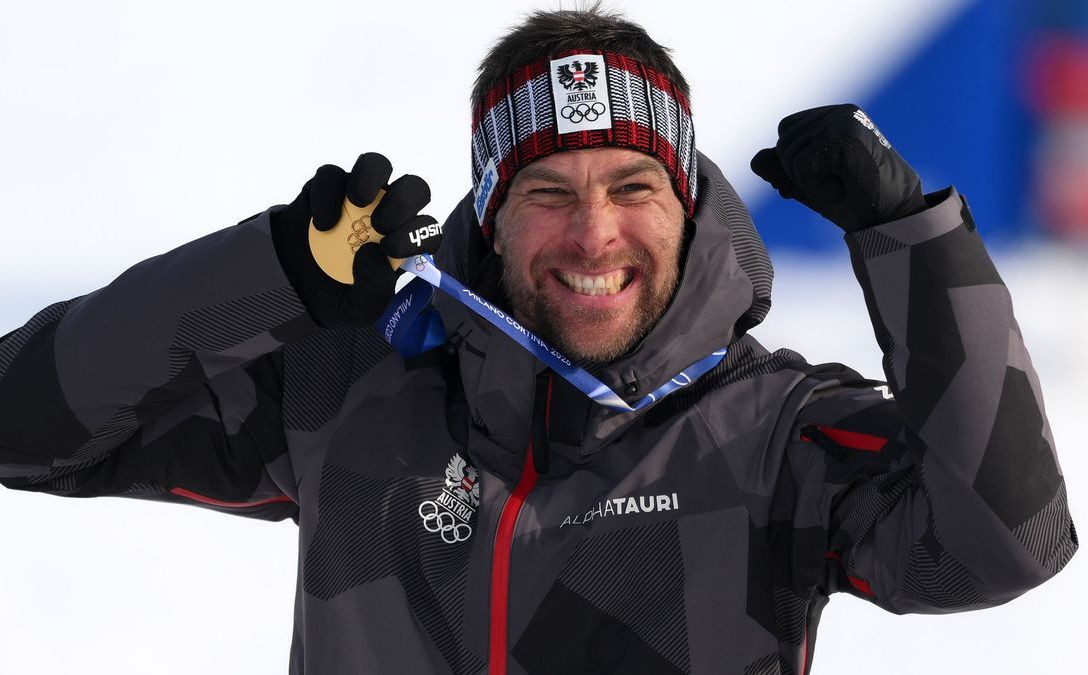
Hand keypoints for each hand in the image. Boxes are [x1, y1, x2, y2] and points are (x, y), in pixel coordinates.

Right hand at [271, 153, 440, 327]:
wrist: (292, 290)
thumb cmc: (337, 295)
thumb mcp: (361, 307)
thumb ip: (375, 287)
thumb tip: (374, 254)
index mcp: (404, 240)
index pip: (427, 228)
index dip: (418, 233)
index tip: (392, 249)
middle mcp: (387, 211)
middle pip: (413, 188)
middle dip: (403, 202)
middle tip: (381, 225)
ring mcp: (357, 196)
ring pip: (377, 165)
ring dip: (372, 178)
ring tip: (358, 202)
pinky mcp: (326, 188)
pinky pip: (332, 176)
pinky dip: (328, 194)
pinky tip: (322, 223)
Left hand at [750, 104, 925, 231]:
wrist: (891, 217)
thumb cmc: (854, 201)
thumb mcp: (809, 185)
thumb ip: (782, 170)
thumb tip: (756, 159)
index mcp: (834, 116)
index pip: (786, 132)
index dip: (793, 163)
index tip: (824, 177)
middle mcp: (840, 112)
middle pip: (783, 144)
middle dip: (799, 175)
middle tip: (836, 183)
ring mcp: (844, 121)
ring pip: (790, 156)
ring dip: (810, 182)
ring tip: (843, 183)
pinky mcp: (845, 137)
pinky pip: (802, 167)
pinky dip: (817, 187)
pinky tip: (844, 186)